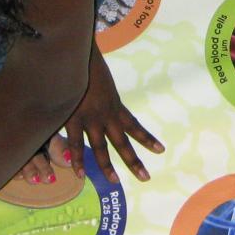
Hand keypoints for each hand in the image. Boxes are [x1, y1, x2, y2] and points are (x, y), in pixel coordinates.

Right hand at [63, 45, 163, 183]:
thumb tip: (100, 101)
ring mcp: (90, 118)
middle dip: (134, 160)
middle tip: (146, 177)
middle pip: (123, 142)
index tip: (161, 150)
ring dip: (107, 166)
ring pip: (101, 147)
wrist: (75, 53)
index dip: (147, 138)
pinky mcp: (73, 118)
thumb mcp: (101, 81)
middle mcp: (106, 114)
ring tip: (115, 181)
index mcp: (114, 104)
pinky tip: (80, 174)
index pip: (134, 126)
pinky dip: (77, 159)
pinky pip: (75, 144)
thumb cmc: (86, 62)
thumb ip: (101, 95)